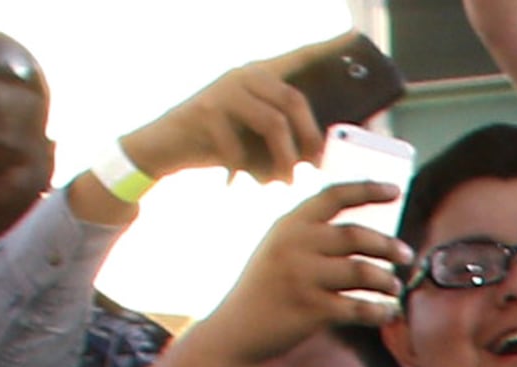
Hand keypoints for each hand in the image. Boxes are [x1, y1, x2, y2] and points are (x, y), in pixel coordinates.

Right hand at [117, 48, 334, 185]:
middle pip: (293, 99)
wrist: (163, 148)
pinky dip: (244, 169)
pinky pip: (240, 145)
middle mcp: (244, 75)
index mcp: (260, 77)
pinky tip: (235, 180)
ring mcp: (223, 89)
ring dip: (282, 160)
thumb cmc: (218, 145)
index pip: (299, 58)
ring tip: (282, 182)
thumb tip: (321, 153)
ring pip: (272, 123)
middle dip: (308, 139)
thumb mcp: (256, 140)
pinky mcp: (204, 110)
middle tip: (314, 167)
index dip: (326, 48)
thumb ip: (285, 138)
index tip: (354, 34)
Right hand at [192, 182, 408, 365]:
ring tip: (395, 287)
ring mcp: (301, 277)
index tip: (396, 189)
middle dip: (387, 245)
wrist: (236, 332)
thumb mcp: (279, 249)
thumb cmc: (268, 290)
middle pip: (355, 235)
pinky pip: (359, 307)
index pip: (333, 195)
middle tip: (407, 255)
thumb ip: (312, 235)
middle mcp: (294, 245)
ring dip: (387, 280)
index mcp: (289, 224)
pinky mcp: (311, 310)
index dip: (367, 190)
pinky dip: (380, 310)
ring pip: (362, 271)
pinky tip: (389, 312)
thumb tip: (368, 234)